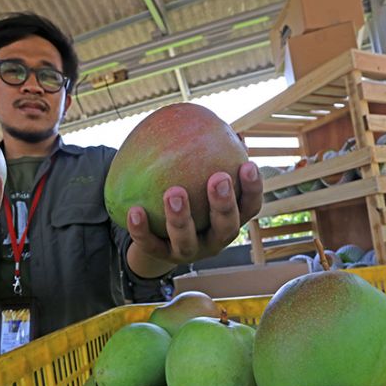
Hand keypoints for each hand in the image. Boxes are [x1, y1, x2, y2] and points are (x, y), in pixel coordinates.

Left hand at [126, 162, 261, 270]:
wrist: (160, 239)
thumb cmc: (190, 199)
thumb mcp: (202, 180)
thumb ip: (213, 157)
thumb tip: (231, 129)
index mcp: (229, 220)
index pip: (250, 207)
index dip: (252, 188)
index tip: (248, 164)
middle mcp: (214, 240)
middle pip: (225, 227)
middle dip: (223, 204)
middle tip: (218, 177)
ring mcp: (188, 252)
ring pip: (187, 239)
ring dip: (181, 217)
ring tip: (173, 192)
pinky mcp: (161, 257)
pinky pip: (150, 244)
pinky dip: (141, 229)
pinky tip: (133, 210)